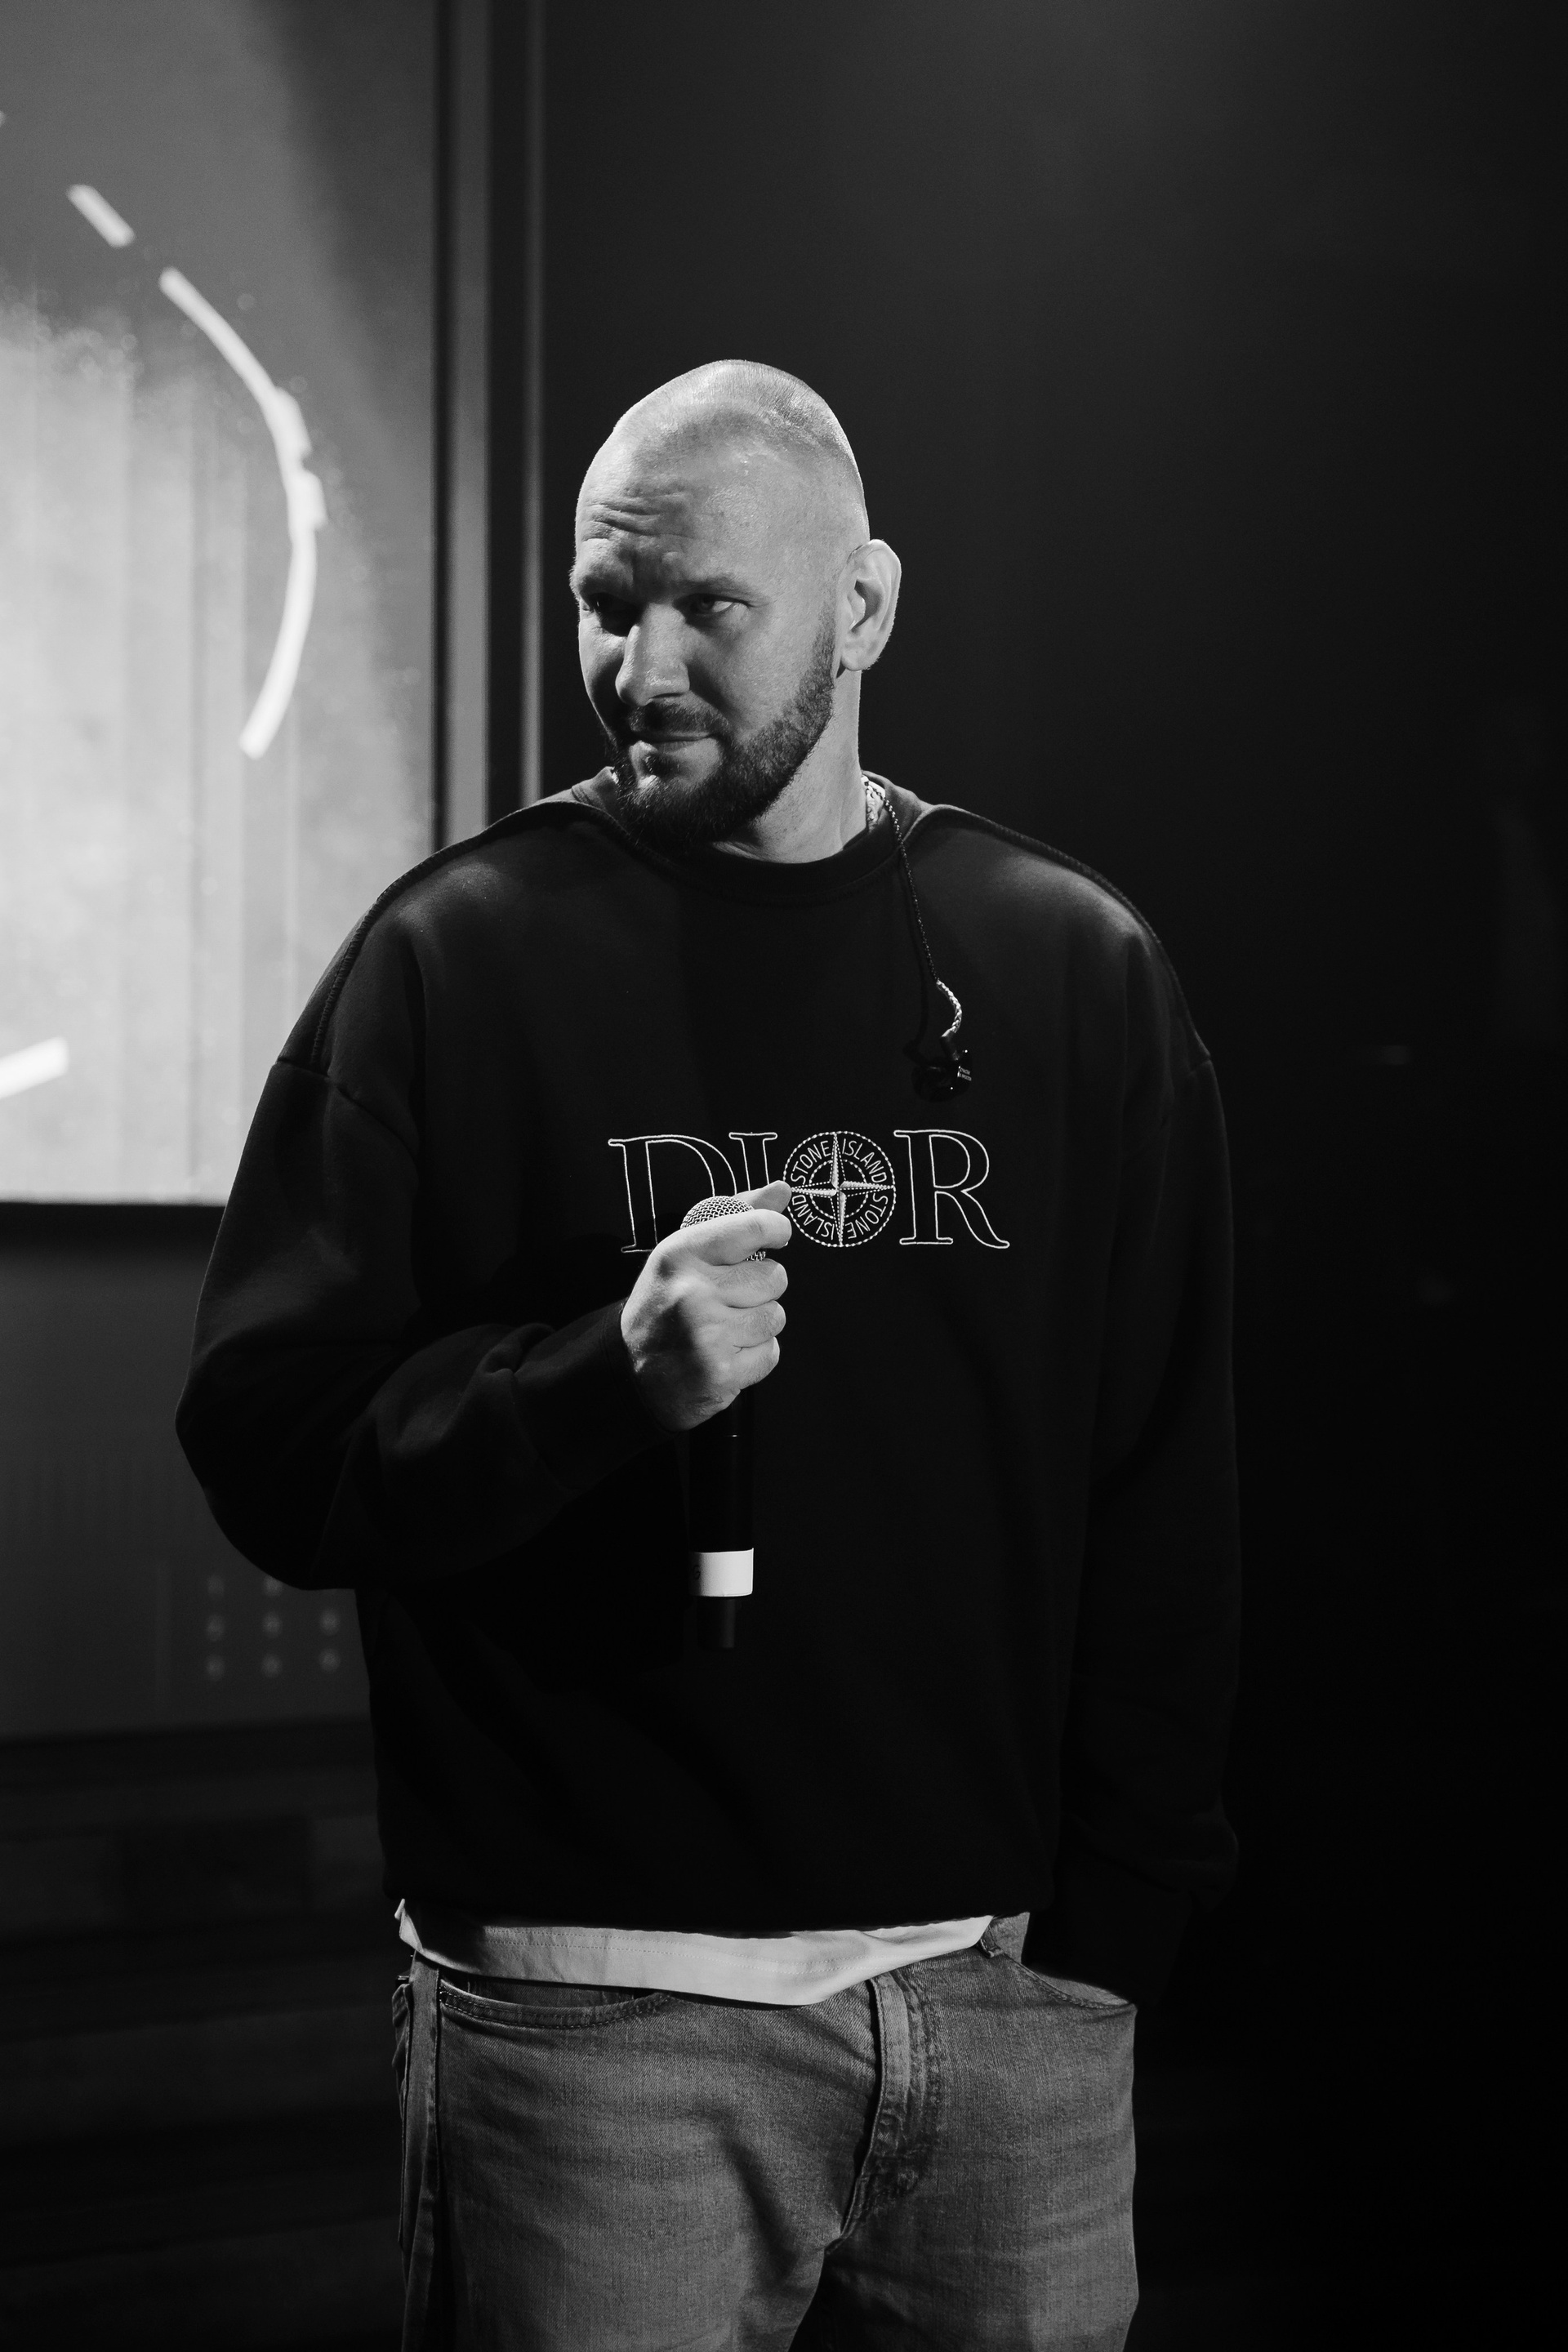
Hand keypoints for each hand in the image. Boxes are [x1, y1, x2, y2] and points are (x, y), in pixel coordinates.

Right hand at [620, 1183, 791, 1431]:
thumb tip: (782, 1190)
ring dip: (759, 1324)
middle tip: (732, 1298)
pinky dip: (756, 1356)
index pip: (754, 1226)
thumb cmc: (666, 1302)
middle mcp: (692, 1292)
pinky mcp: (721, 1373)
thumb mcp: (687, 1252)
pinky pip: (771, 1352)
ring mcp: (707, 1335)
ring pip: (776, 1316)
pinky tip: (727, 1353)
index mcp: (681, 1253)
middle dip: (761, 1288)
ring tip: (726, 1328)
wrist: (628, 1370)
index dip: (775, 1229)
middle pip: (774, 1277)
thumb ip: (736, 1218)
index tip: (776, 1235)